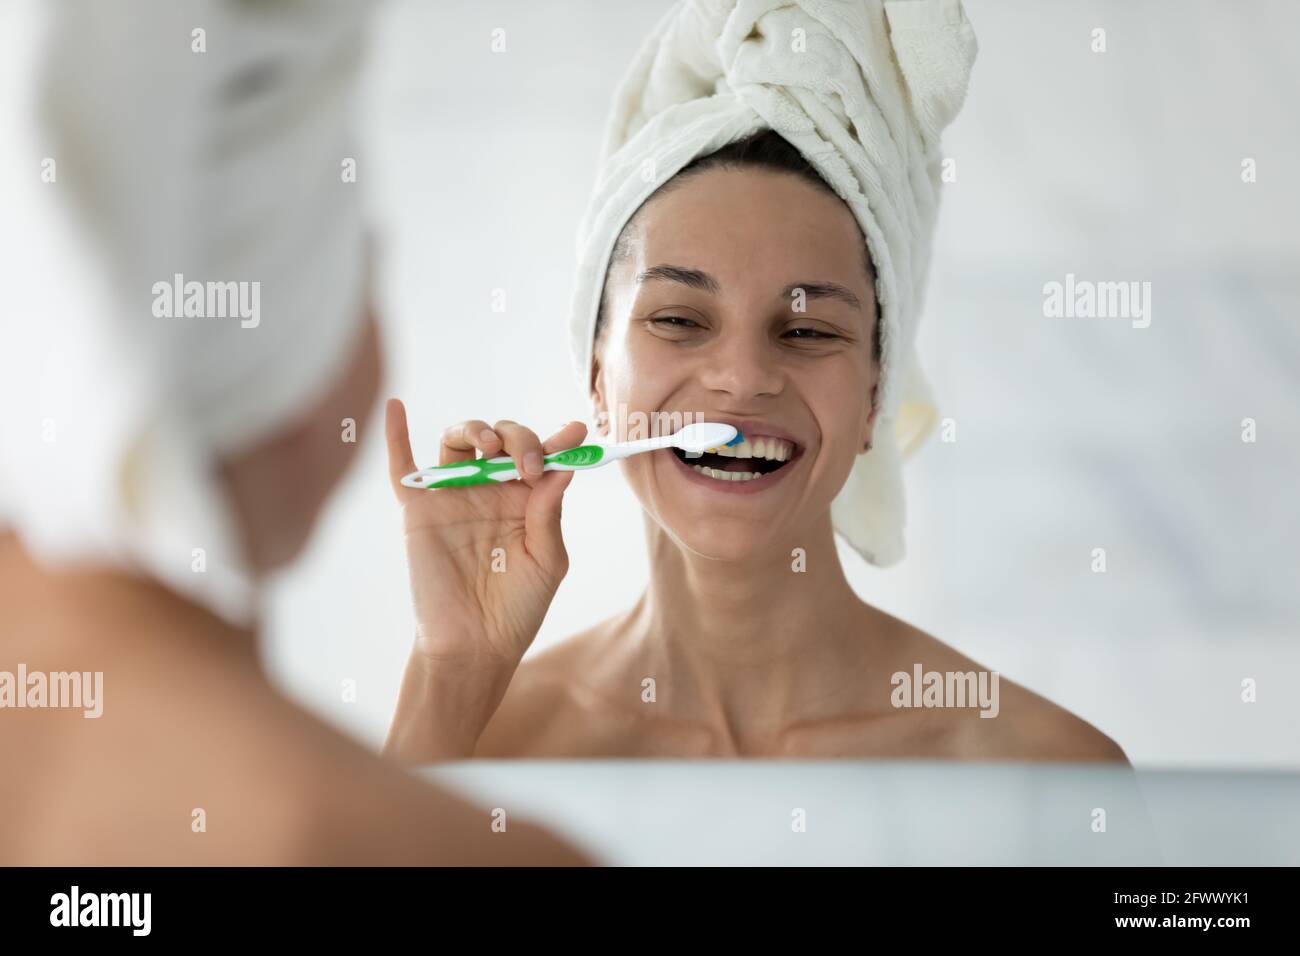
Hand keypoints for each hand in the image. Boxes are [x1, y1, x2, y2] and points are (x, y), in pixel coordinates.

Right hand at [384, 398, 586, 669]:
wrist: (474, 647)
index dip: (558, 440)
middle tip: (530, 465)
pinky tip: (395, 408)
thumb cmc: (516, 609)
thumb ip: (549, 514)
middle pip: (501, 439)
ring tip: (491, 445)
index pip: (542, 457)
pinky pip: (402, 468)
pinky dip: (395, 435)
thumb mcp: (547, 561)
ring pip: (458, 441)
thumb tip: (562, 470)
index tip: (577, 431)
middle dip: (520, 440)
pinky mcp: (419, 511)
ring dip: (475, 428)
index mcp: (526, 500)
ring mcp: (453, 497)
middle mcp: (489, 491)